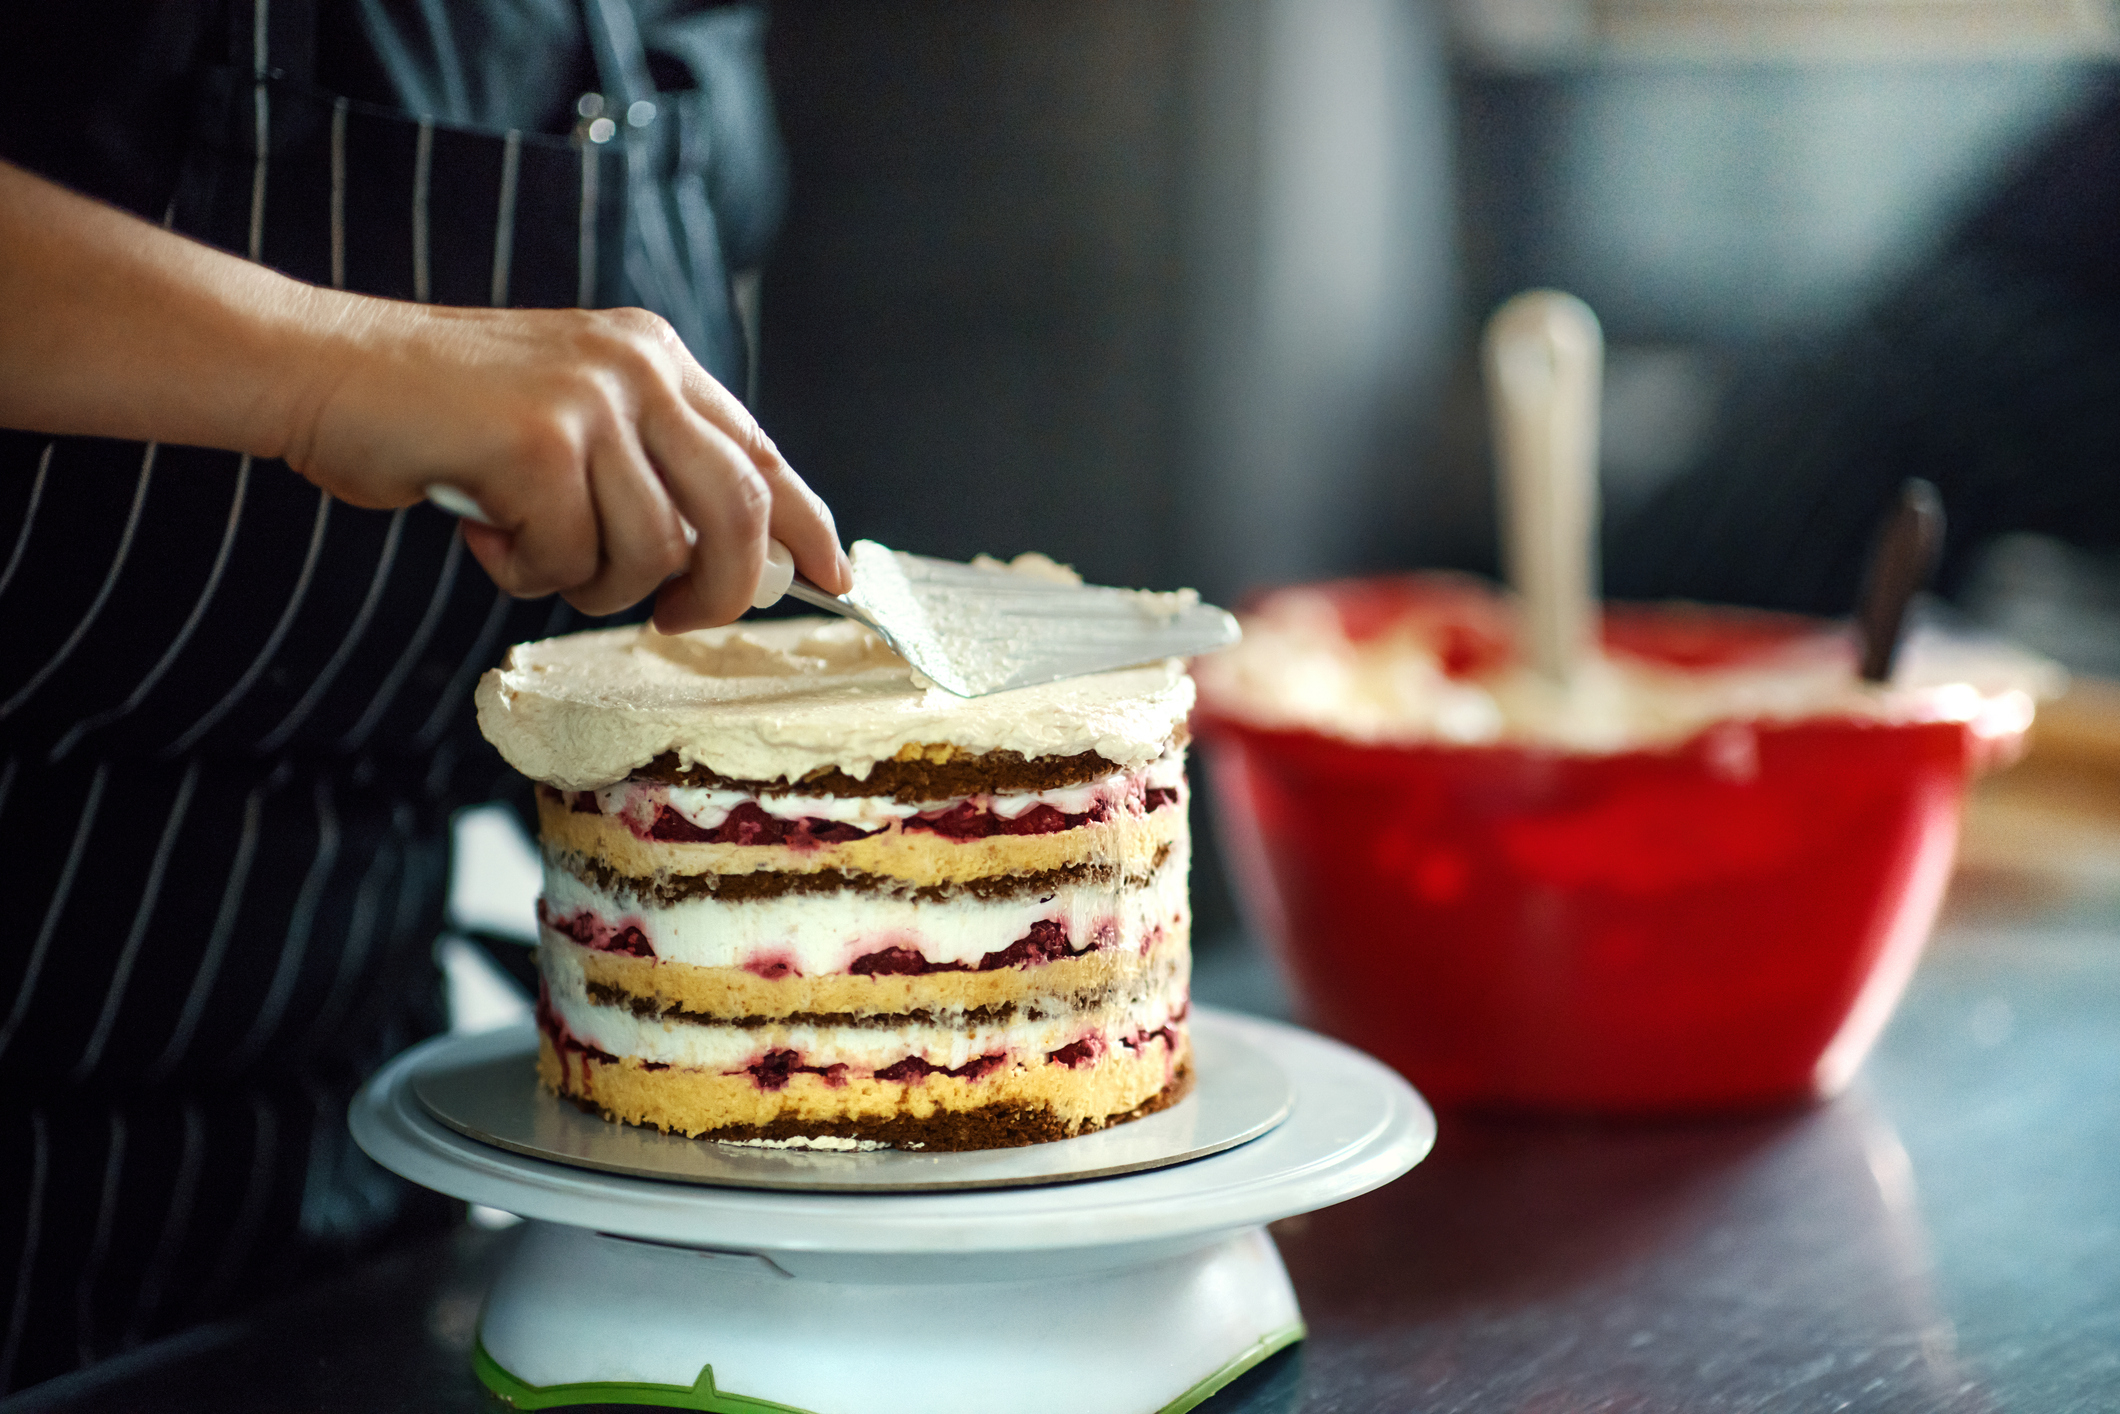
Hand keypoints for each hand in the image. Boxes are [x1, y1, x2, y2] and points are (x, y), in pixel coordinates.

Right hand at [288, 302, 850, 629]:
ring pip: (652, 552)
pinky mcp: (540, 444)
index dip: (806, 522)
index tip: (834, 575)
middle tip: (676, 621)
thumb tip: (733, 566)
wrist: (322, 371)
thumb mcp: (568, 421)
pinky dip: (527, 573)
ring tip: (529, 547)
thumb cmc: (440, 416)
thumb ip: (647, 471)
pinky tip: (483, 531)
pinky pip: (571, 561)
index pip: (761, 450)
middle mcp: (639, 368)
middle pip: (741, 511)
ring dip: (590, 582)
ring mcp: (592, 402)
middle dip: (721, 590)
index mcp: (655, 358)